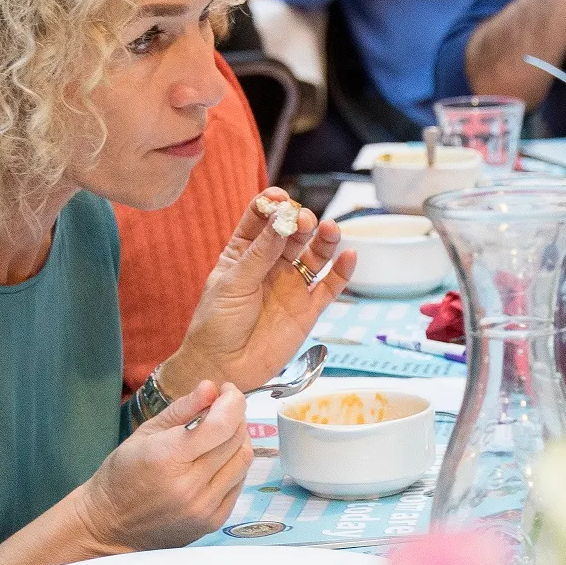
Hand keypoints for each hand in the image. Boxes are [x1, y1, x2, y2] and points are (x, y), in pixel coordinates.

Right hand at [76, 378, 254, 553]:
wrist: (111, 526)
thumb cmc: (123, 476)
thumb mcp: (145, 434)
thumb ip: (182, 409)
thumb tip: (211, 387)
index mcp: (168, 458)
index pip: (221, 424)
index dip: (232, 401)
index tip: (227, 391)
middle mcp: (190, 485)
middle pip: (236, 440)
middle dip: (235, 416)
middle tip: (222, 407)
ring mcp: (204, 507)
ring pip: (244, 461)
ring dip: (238, 440)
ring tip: (220, 433)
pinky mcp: (214, 521)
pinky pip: (239, 483)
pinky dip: (234, 465)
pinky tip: (217, 459)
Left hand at [163, 187, 344, 392]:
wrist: (223, 366)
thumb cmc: (216, 324)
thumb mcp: (233, 283)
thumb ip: (260, 254)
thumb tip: (281, 222)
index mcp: (244, 253)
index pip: (261, 219)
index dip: (271, 204)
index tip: (279, 198)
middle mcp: (271, 265)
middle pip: (292, 233)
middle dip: (299, 221)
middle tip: (302, 220)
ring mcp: (291, 286)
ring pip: (315, 256)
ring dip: (325, 240)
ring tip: (330, 229)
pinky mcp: (308, 309)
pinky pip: (330, 286)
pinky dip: (342, 272)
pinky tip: (349, 256)